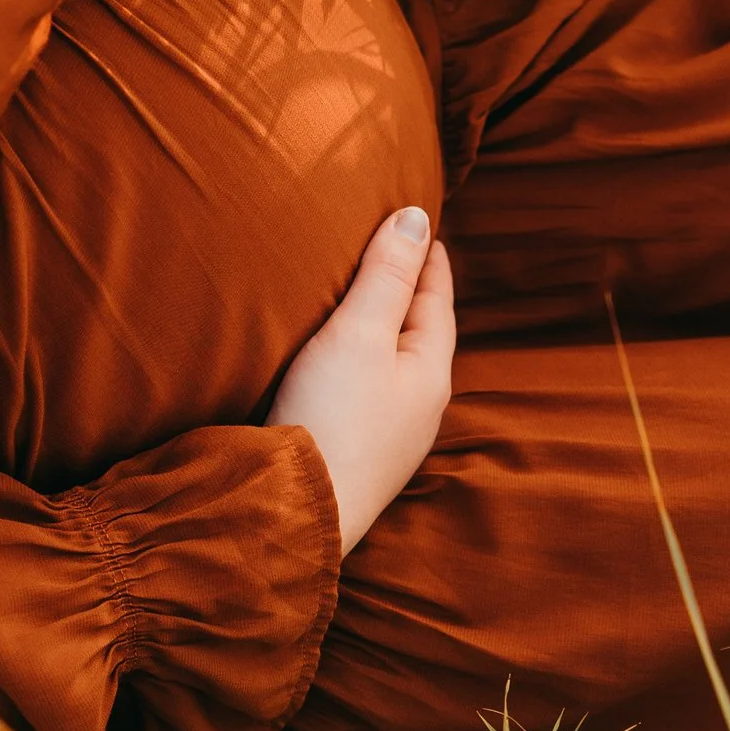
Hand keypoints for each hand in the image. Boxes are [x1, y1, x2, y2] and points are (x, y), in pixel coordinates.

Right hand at [269, 207, 456, 553]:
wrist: (292, 513)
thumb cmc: (331, 418)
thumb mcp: (360, 333)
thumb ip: (387, 276)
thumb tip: (417, 217)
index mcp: (430, 373)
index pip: (437, 299)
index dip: (428, 259)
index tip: (420, 223)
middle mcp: (417, 407)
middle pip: (420, 333)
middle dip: (409, 291)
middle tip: (394, 252)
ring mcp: (388, 436)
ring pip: (393, 364)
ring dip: (382, 328)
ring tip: (364, 300)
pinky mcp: (354, 454)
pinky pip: (366, 391)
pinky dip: (358, 362)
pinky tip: (335, 364)